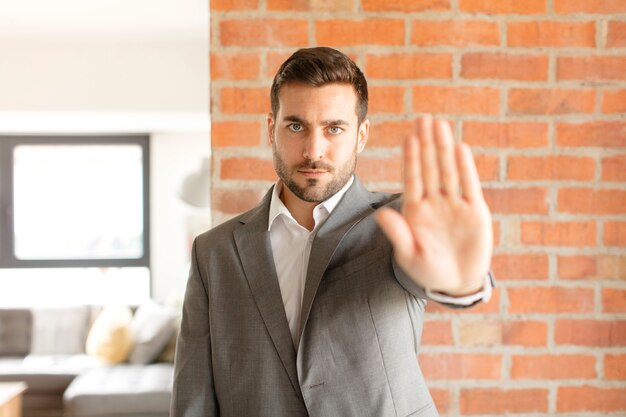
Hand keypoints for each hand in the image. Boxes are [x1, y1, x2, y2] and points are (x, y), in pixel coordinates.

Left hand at [376, 116, 492, 296]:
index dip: (411, 158)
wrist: (455, 283)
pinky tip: (460, 148)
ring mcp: (455, 205)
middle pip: (430, 167)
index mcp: (415, 211)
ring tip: (440, 125)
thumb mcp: (409, 255)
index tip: (409, 137)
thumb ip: (398, 234)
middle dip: (427, 144)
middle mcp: (434, 203)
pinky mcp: (474, 212)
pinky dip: (465, 168)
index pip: (412, 178)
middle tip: (423, 119)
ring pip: (448, 171)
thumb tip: (382, 215)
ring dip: (444, 149)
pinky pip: (469, 186)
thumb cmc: (427, 270)